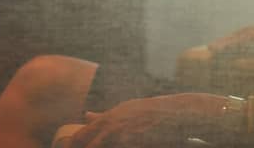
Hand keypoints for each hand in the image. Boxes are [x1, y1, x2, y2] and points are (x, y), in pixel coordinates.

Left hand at [67, 94, 225, 147]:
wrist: (180, 112)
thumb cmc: (155, 112)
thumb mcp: (129, 109)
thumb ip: (106, 115)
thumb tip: (86, 116)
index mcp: (110, 116)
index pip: (81, 135)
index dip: (73, 147)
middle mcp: (113, 123)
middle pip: (85, 143)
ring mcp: (123, 133)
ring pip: (97, 146)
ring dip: (94, 147)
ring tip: (105, 146)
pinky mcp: (133, 140)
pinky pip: (116, 146)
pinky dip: (112, 147)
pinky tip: (123, 145)